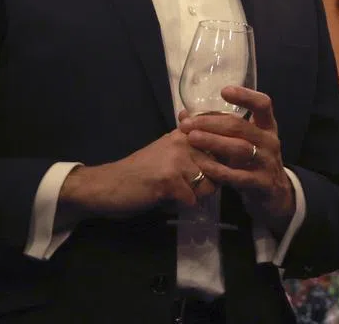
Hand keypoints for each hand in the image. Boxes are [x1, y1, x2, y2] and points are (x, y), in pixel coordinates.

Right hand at [59, 130, 216, 217]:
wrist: (107, 185)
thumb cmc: (141, 171)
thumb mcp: (170, 152)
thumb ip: (197, 148)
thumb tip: (232, 150)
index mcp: (187, 132)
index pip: (224, 143)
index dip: (228, 160)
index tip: (220, 168)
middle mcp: (185, 140)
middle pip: (220, 167)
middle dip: (210, 183)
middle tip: (189, 187)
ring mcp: (177, 158)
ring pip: (208, 185)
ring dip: (195, 196)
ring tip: (176, 193)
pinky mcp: (169, 179)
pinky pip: (192, 199)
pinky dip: (181, 205)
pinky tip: (166, 200)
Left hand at [179, 86, 294, 233]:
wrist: (275, 194)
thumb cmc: (253, 161)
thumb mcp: (245, 142)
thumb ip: (221, 129)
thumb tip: (184, 114)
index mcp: (267, 126)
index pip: (263, 104)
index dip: (245, 96)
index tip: (224, 91)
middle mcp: (269, 141)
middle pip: (241, 127)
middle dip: (212, 123)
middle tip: (187, 123)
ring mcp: (267, 162)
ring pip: (240, 149)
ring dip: (214, 142)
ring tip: (192, 139)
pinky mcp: (261, 183)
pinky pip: (239, 176)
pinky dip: (220, 170)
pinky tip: (204, 166)